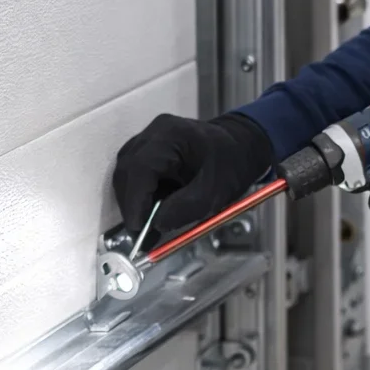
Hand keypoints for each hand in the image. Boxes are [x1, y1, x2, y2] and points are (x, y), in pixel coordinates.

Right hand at [112, 112, 273, 239]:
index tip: (138, 228)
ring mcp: (150, 140)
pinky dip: (142, 197)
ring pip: (127, 176)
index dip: (134, 201)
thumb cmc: (233, 162)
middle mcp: (155, 133)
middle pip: (128, 172)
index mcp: (172, 135)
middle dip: (133, 206)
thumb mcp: (216, 191)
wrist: (242, 147)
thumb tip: (156, 224)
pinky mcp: (149, 152)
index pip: (140, 168)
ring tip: (151, 227)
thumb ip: (186, 208)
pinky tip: (155, 211)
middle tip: (143, 236)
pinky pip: (135, 176)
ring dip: (135, 203)